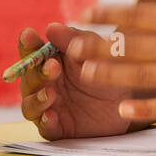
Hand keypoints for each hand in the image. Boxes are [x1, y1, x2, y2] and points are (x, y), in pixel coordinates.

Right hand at [16, 23, 144, 139]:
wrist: (127, 101)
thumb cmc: (106, 70)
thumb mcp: (95, 52)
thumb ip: (75, 41)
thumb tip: (52, 28)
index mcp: (49, 60)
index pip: (31, 51)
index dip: (27, 43)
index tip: (29, 35)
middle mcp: (43, 83)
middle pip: (28, 78)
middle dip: (37, 72)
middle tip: (53, 66)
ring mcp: (48, 106)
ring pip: (29, 105)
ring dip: (37, 98)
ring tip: (50, 93)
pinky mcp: (58, 128)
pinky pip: (45, 127)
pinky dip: (45, 121)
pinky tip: (51, 115)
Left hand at [73, 0, 155, 120]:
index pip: (140, 14)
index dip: (110, 13)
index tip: (86, 12)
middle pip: (134, 45)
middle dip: (100, 43)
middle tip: (70, 45)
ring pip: (145, 74)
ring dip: (113, 73)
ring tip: (86, 72)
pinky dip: (146, 107)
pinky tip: (124, 108)